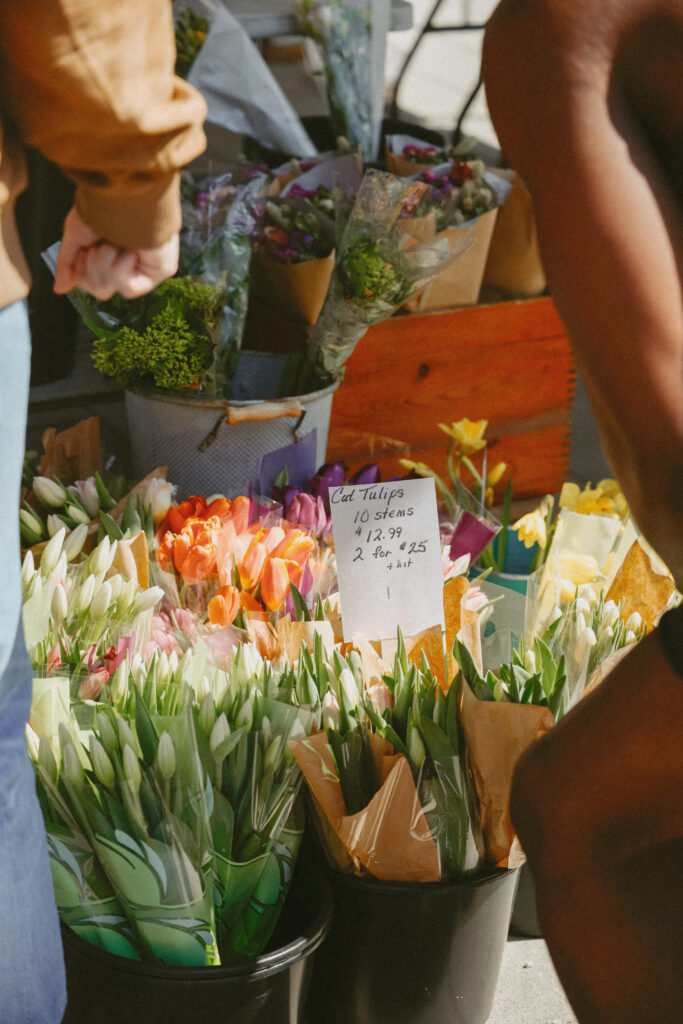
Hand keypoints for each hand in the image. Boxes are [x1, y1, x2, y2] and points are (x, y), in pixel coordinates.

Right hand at [53, 207, 178, 299]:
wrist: (124, 195)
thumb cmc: (101, 207)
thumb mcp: (76, 234)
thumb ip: (67, 263)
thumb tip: (60, 289)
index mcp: (112, 255)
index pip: (91, 283)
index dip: (81, 270)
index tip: (85, 249)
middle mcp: (130, 263)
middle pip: (99, 290)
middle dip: (92, 267)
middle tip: (99, 245)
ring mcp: (146, 268)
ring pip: (110, 289)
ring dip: (103, 262)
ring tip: (114, 242)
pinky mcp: (160, 271)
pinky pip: (128, 289)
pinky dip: (121, 267)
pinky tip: (131, 250)